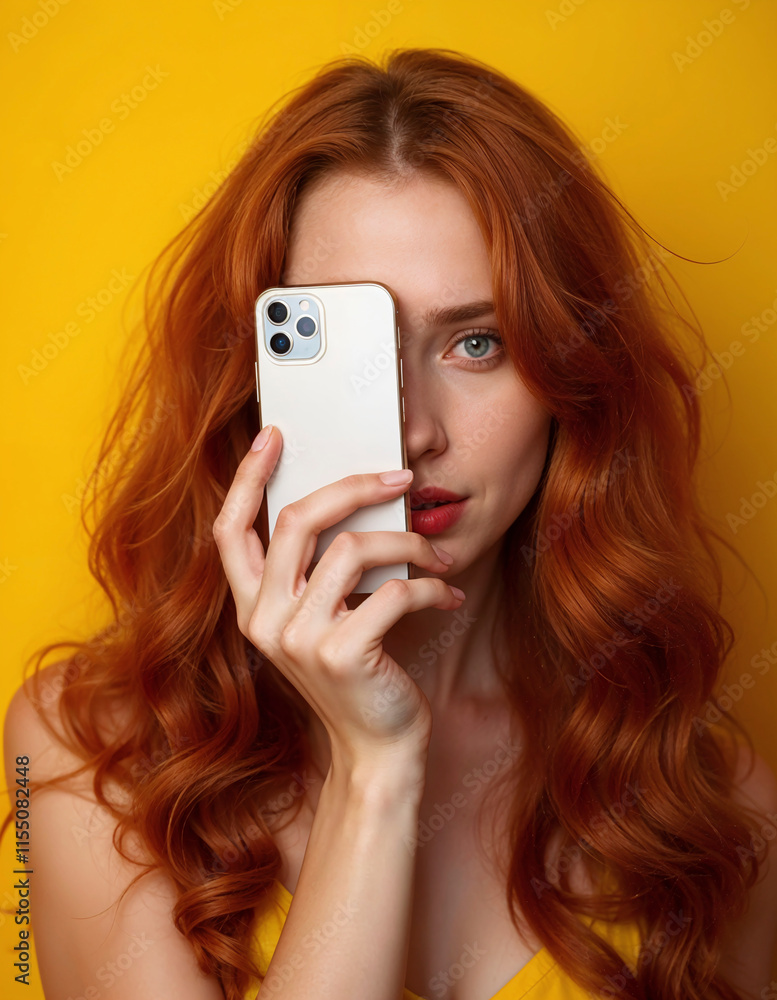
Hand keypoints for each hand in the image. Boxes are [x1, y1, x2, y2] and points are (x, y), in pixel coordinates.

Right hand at [213, 425, 464, 779]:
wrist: (377, 747)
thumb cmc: (357, 674)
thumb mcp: (321, 621)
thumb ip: (316, 573)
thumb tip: (354, 501)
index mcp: (252, 607)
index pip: (231, 531)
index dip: (247, 479)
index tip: (273, 437)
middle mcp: (264, 620)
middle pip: (298, 521)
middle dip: (355, 486)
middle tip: (400, 477)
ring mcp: (299, 639)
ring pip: (355, 549)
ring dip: (410, 543)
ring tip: (439, 555)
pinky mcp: (341, 654)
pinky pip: (394, 592)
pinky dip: (431, 588)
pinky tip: (448, 596)